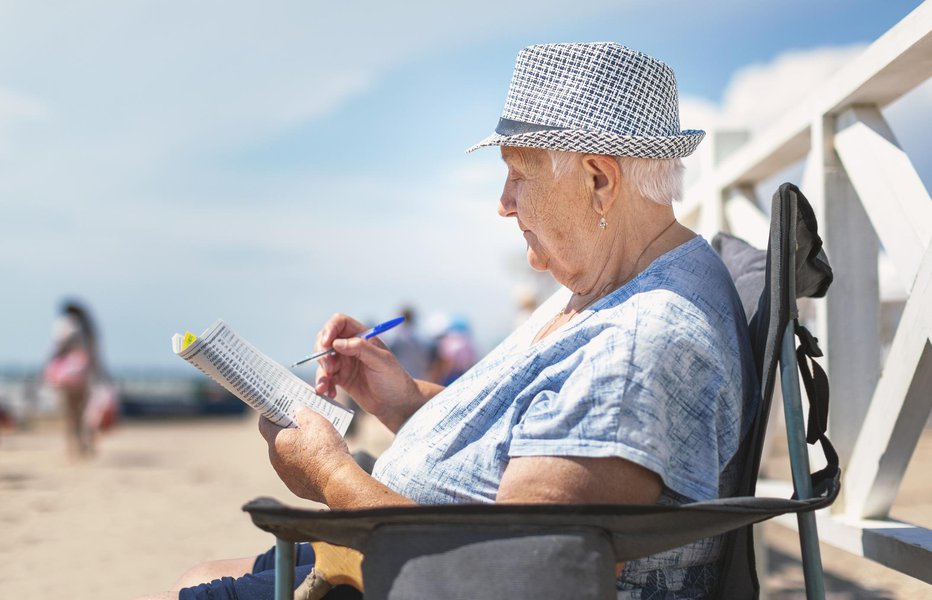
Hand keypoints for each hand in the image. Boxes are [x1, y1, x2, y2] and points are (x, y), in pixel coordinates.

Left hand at [258, 408, 352, 503]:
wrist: (337, 481)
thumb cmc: (326, 450)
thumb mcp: (317, 422)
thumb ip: (304, 413)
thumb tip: (298, 411)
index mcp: (278, 441)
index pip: (264, 424)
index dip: (269, 414)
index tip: (277, 408)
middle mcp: (276, 459)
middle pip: (276, 440)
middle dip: (287, 430)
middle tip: (300, 422)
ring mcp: (284, 474)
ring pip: (286, 455)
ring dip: (295, 447)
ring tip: (312, 441)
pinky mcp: (293, 485)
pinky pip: (294, 469)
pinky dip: (302, 463)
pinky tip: (317, 459)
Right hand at [313, 313, 423, 430]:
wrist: (396, 404)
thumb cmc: (394, 379)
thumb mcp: (381, 361)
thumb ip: (361, 348)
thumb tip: (337, 342)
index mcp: (362, 336)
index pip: (340, 323)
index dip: (330, 329)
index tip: (326, 343)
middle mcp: (351, 347)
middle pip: (326, 340)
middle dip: (322, 353)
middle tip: (329, 367)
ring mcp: (344, 362)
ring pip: (323, 360)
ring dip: (321, 372)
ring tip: (325, 386)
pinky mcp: (340, 378)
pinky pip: (325, 377)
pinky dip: (323, 384)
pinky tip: (329, 393)